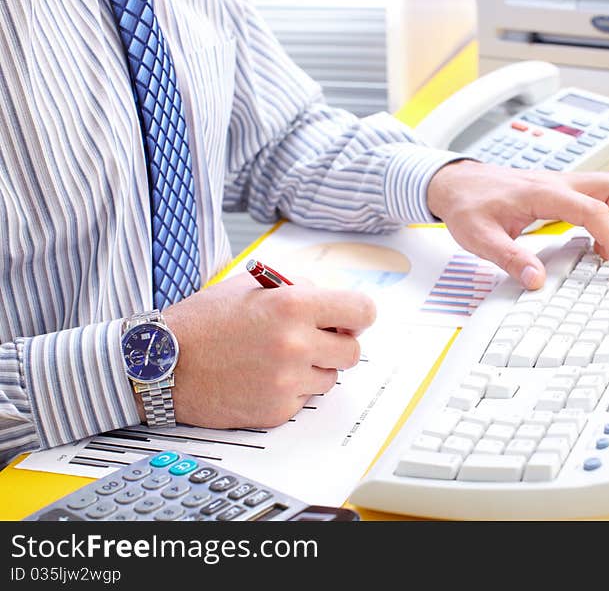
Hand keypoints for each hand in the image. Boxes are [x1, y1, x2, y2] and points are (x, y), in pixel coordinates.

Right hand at [141, 273, 375, 428]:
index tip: (350, 319)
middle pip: (352, 351)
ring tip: (277, 358)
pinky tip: (261, 377)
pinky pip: (304, 398)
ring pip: (330, 377)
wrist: (159, 364)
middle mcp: (295, 344)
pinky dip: (290, 389)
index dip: (358, 315)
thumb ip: (299, 288)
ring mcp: (287, 381)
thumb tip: (334, 303)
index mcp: (293, 305)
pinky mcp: (277, 410)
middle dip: (336, 344)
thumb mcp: (252, 285)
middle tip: (311, 339)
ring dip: (313, 368)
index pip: (362, 311)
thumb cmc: (203, 321)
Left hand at [426, 161, 608, 289]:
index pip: (594, 210)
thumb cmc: (466, 205)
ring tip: (603, 250)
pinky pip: (596, 194)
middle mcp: (557, 182)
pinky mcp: (559, 189)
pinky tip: (591, 239)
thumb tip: (536, 281)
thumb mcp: (479, 238)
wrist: (454, 182)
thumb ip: (509, 259)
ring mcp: (560, 183)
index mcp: (541, 193)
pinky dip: (605, 215)